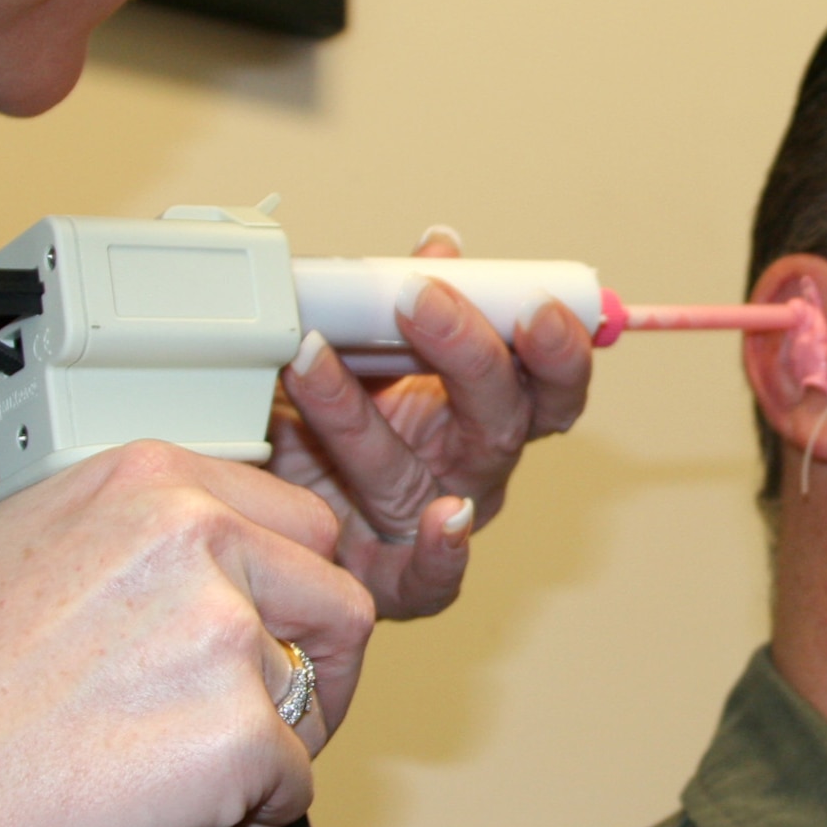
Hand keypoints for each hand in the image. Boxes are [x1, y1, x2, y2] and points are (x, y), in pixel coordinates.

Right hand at [0, 442, 373, 826]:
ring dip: (273, 742)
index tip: (274, 629)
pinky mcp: (243, 732)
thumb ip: (71, 520)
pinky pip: (296, 781)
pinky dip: (251, 811)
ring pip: (314, 697)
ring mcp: (228, 634)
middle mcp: (202, 537)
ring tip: (191, 771)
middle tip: (270, 711)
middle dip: (315, 663)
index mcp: (155, 483)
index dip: (291, 590)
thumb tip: (103, 537)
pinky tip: (178, 813)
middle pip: (337, 601)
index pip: (299, 523)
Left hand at [270, 227, 593, 620]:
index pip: (545, 381)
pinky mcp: (396, 582)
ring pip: (420, 475)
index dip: (555, 348)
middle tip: (419, 297)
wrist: (270, 514)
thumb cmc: (328, 430)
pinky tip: (443, 519)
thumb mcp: (364, 354)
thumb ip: (402, 303)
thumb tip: (442, 245)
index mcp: (480, 409)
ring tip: (309, 357)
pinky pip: (434, 579)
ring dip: (362, 415)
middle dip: (467, 356)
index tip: (536, 304)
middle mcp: (469, 467)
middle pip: (500, 420)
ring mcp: (431, 524)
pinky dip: (445, 552)